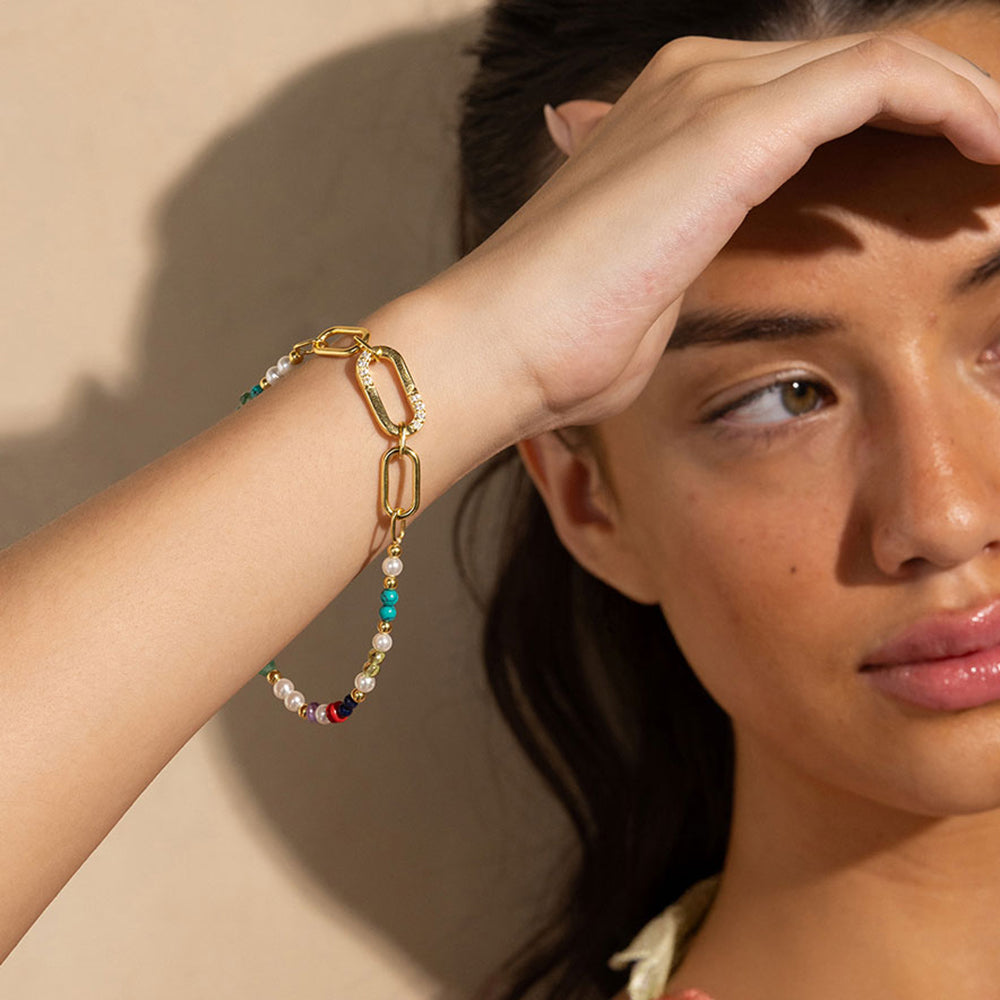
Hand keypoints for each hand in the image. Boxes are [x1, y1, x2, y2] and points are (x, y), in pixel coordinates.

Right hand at [428, 30, 999, 432]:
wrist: (503, 345)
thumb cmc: (567, 340)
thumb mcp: (650, 286)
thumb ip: (689, 251)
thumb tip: (695, 264)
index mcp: (672, 117)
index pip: (814, 96)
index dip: (897, 127)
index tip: (953, 185)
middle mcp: (693, 81)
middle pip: (857, 68)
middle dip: (943, 108)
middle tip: (998, 169)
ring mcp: (709, 92)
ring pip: (881, 63)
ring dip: (965, 103)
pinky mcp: (732, 128)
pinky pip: (881, 82)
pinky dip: (952, 107)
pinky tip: (992, 156)